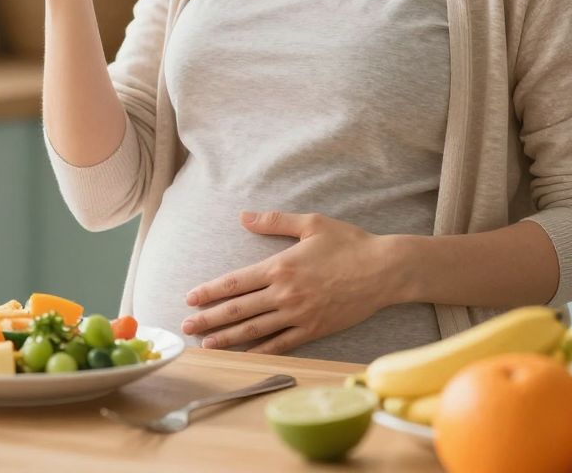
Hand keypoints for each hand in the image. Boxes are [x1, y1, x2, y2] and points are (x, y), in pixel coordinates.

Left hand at [181, 211, 397, 354]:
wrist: (384, 270)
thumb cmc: (349, 243)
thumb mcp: (312, 223)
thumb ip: (275, 221)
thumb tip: (244, 216)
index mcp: (281, 266)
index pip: (236, 282)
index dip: (211, 292)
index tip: (190, 298)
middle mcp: (286, 293)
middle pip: (239, 310)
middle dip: (210, 318)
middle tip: (186, 327)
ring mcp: (299, 315)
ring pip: (255, 330)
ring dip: (228, 338)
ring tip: (206, 344)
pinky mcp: (314, 330)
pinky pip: (281, 344)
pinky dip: (260, 351)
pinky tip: (244, 355)